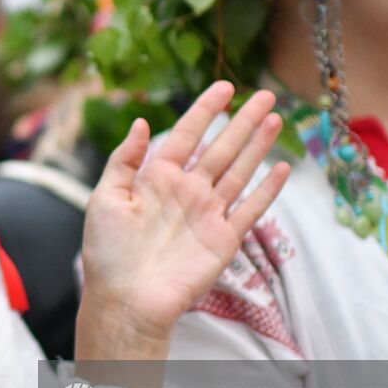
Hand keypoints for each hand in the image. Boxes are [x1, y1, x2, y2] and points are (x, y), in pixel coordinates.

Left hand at [76, 82, 290, 360]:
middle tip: (266, 95)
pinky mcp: (223, 239)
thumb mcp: (105, 198)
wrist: (125, 300)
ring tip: (275, 119)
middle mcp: (186, 192)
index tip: (225, 86)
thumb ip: (124, 159)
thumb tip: (141, 122)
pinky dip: (267, 190)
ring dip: (258, 146)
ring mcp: (207, 214)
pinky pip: (250, 209)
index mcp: (157, 178)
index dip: (205, 109)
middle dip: (243, 121)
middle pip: (221, 148)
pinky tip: (282, 168)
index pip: (186, 134)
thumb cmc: (108, 253)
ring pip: (239, 171)